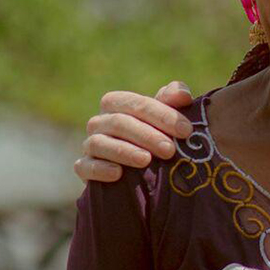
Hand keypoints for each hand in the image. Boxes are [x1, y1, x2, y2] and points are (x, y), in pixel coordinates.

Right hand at [72, 81, 196, 181]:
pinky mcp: (84, 169)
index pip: (136, 104)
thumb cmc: (156, 138)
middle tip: (170, 150)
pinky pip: (85, 167)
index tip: (186, 130)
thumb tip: (181, 94)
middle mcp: (99, 122)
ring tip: (146, 161)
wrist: (139, 175)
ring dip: (124, 151)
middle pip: (119, 122)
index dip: (161, 114)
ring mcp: (89, 146)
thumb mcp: (166, 118)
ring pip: (99, 143)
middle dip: (146, 135)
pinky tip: (118, 174)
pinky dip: (100, 169)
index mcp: (116, 104)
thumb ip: (173, 101)